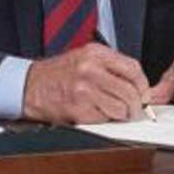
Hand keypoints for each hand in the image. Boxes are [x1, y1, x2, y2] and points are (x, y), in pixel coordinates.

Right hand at [21, 42, 150, 123]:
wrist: (28, 85)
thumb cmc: (57, 74)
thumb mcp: (85, 58)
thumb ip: (112, 67)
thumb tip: (140, 84)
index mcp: (95, 53)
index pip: (133, 68)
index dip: (143, 84)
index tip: (144, 93)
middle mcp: (90, 69)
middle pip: (130, 90)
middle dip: (136, 104)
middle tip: (134, 109)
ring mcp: (84, 89)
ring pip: (120, 108)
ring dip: (121, 114)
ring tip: (113, 111)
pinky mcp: (78, 108)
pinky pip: (104, 119)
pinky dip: (104, 120)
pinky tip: (95, 113)